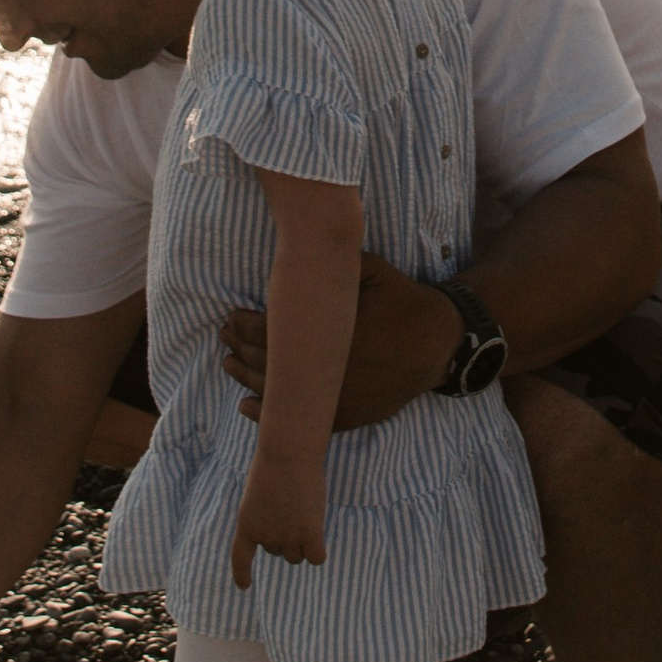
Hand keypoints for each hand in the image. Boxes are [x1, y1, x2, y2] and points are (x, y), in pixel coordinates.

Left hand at [223, 255, 458, 430]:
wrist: (437, 343)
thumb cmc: (401, 300)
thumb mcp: (370, 269)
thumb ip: (335, 263)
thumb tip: (302, 242)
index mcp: (326, 331)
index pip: (270, 330)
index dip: (244, 325)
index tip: (231, 317)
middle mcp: (326, 367)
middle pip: (266, 361)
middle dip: (239, 347)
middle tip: (224, 336)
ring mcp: (334, 395)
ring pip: (277, 391)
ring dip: (245, 377)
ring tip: (228, 363)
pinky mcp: (345, 414)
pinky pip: (300, 418)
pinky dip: (268, 414)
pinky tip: (248, 407)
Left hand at [232, 449, 327, 582]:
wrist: (288, 453)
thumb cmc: (273, 464)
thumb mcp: (259, 493)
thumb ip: (266, 516)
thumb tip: (287, 536)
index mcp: (246, 524)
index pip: (240, 558)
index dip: (242, 574)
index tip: (245, 586)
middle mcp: (266, 536)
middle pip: (278, 551)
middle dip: (285, 537)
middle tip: (293, 509)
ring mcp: (288, 537)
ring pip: (296, 556)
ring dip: (302, 543)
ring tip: (307, 516)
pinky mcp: (310, 534)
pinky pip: (316, 558)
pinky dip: (317, 553)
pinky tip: (319, 544)